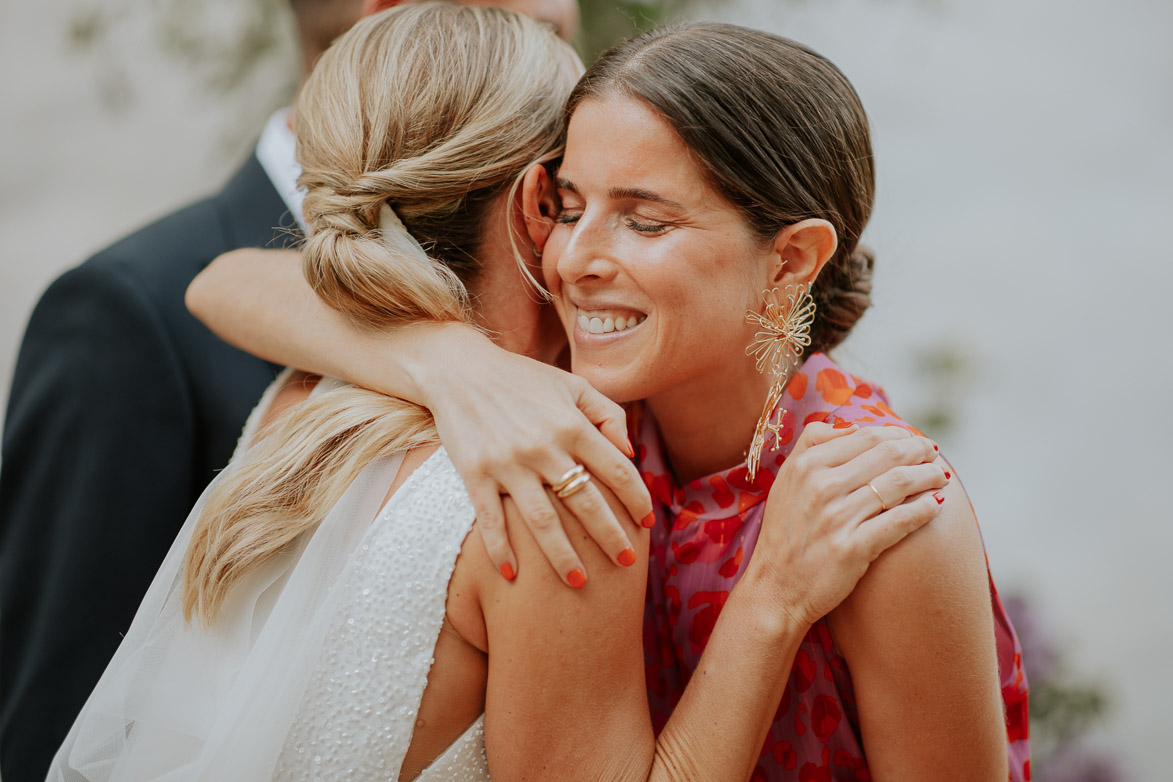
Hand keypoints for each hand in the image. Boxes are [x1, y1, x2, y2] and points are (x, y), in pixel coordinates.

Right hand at [418, 332, 652, 585]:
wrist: (457, 369)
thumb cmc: (521, 378)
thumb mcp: (570, 384)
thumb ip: (607, 413)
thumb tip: (631, 451)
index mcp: (572, 424)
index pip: (617, 471)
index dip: (637, 500)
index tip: (646, 525)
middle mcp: (544, 447)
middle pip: (587, 503)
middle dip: (610, 538)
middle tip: (627, 564)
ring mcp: (508, 463)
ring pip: (543, 521)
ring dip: (563, 556)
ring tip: (580, 583)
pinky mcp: (474, 474)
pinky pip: (490, 520)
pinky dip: (500, 549)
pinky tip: (512, 575)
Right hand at [748, 422, 947, 628]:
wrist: (775, 589)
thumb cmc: (785, 535)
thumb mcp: (786, 482)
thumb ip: (812, 448)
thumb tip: (854, 427)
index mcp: (806, 466)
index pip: (864, 437)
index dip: (896, 434)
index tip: (911, 438)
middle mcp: (820, 487)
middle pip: (886, 454)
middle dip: (918, 450)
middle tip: (933, 452)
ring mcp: (837, 518)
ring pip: (898, 484)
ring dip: (927, 475)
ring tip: (941, 475)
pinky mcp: (852, 549)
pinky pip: (900, 520)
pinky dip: (925, 509)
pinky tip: (937, 504)